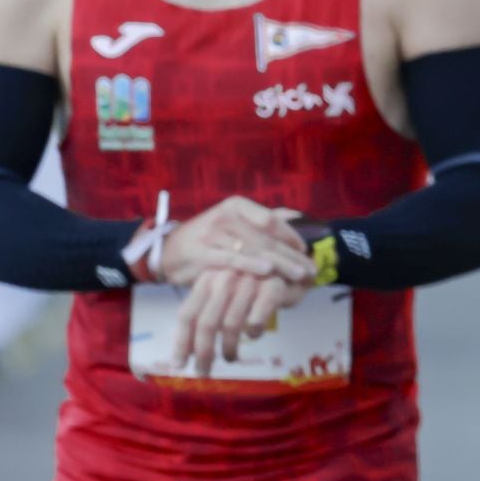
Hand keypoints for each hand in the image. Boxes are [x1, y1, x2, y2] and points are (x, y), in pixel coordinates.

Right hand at [158, 196, 314, 286]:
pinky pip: (232, 259)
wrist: (168, 251)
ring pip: (254, 249)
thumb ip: (262, 219)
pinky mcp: (202, 251)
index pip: (272, 220)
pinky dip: (251, 264)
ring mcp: (213, 233)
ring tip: (299, 275)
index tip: (307, 252)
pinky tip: (268, 270)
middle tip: (311, 270)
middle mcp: (226, 216)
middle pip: (266, 237)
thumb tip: (296, 215)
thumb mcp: (234, 223)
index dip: (292, 236)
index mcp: (237, 206)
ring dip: (280, 264)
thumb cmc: (208, 239)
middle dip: (292, 255)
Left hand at [172, 268, 311, 375]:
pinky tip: (254, 335)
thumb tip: (187, 352)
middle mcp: (225, 277)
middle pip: (207, 323)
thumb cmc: (255, 285)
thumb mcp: (225, 294)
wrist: (293, 265)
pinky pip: (257, 318)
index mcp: (208, 279)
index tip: (178, 366)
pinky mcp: (273, 286)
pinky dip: (253, 332)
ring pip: (231, 324)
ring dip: (229, 348)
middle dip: (204, 353)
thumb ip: (206, 314)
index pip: (187, 314)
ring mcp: (249, 280)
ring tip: (230, 357)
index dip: (181, 342)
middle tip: (204, 372)